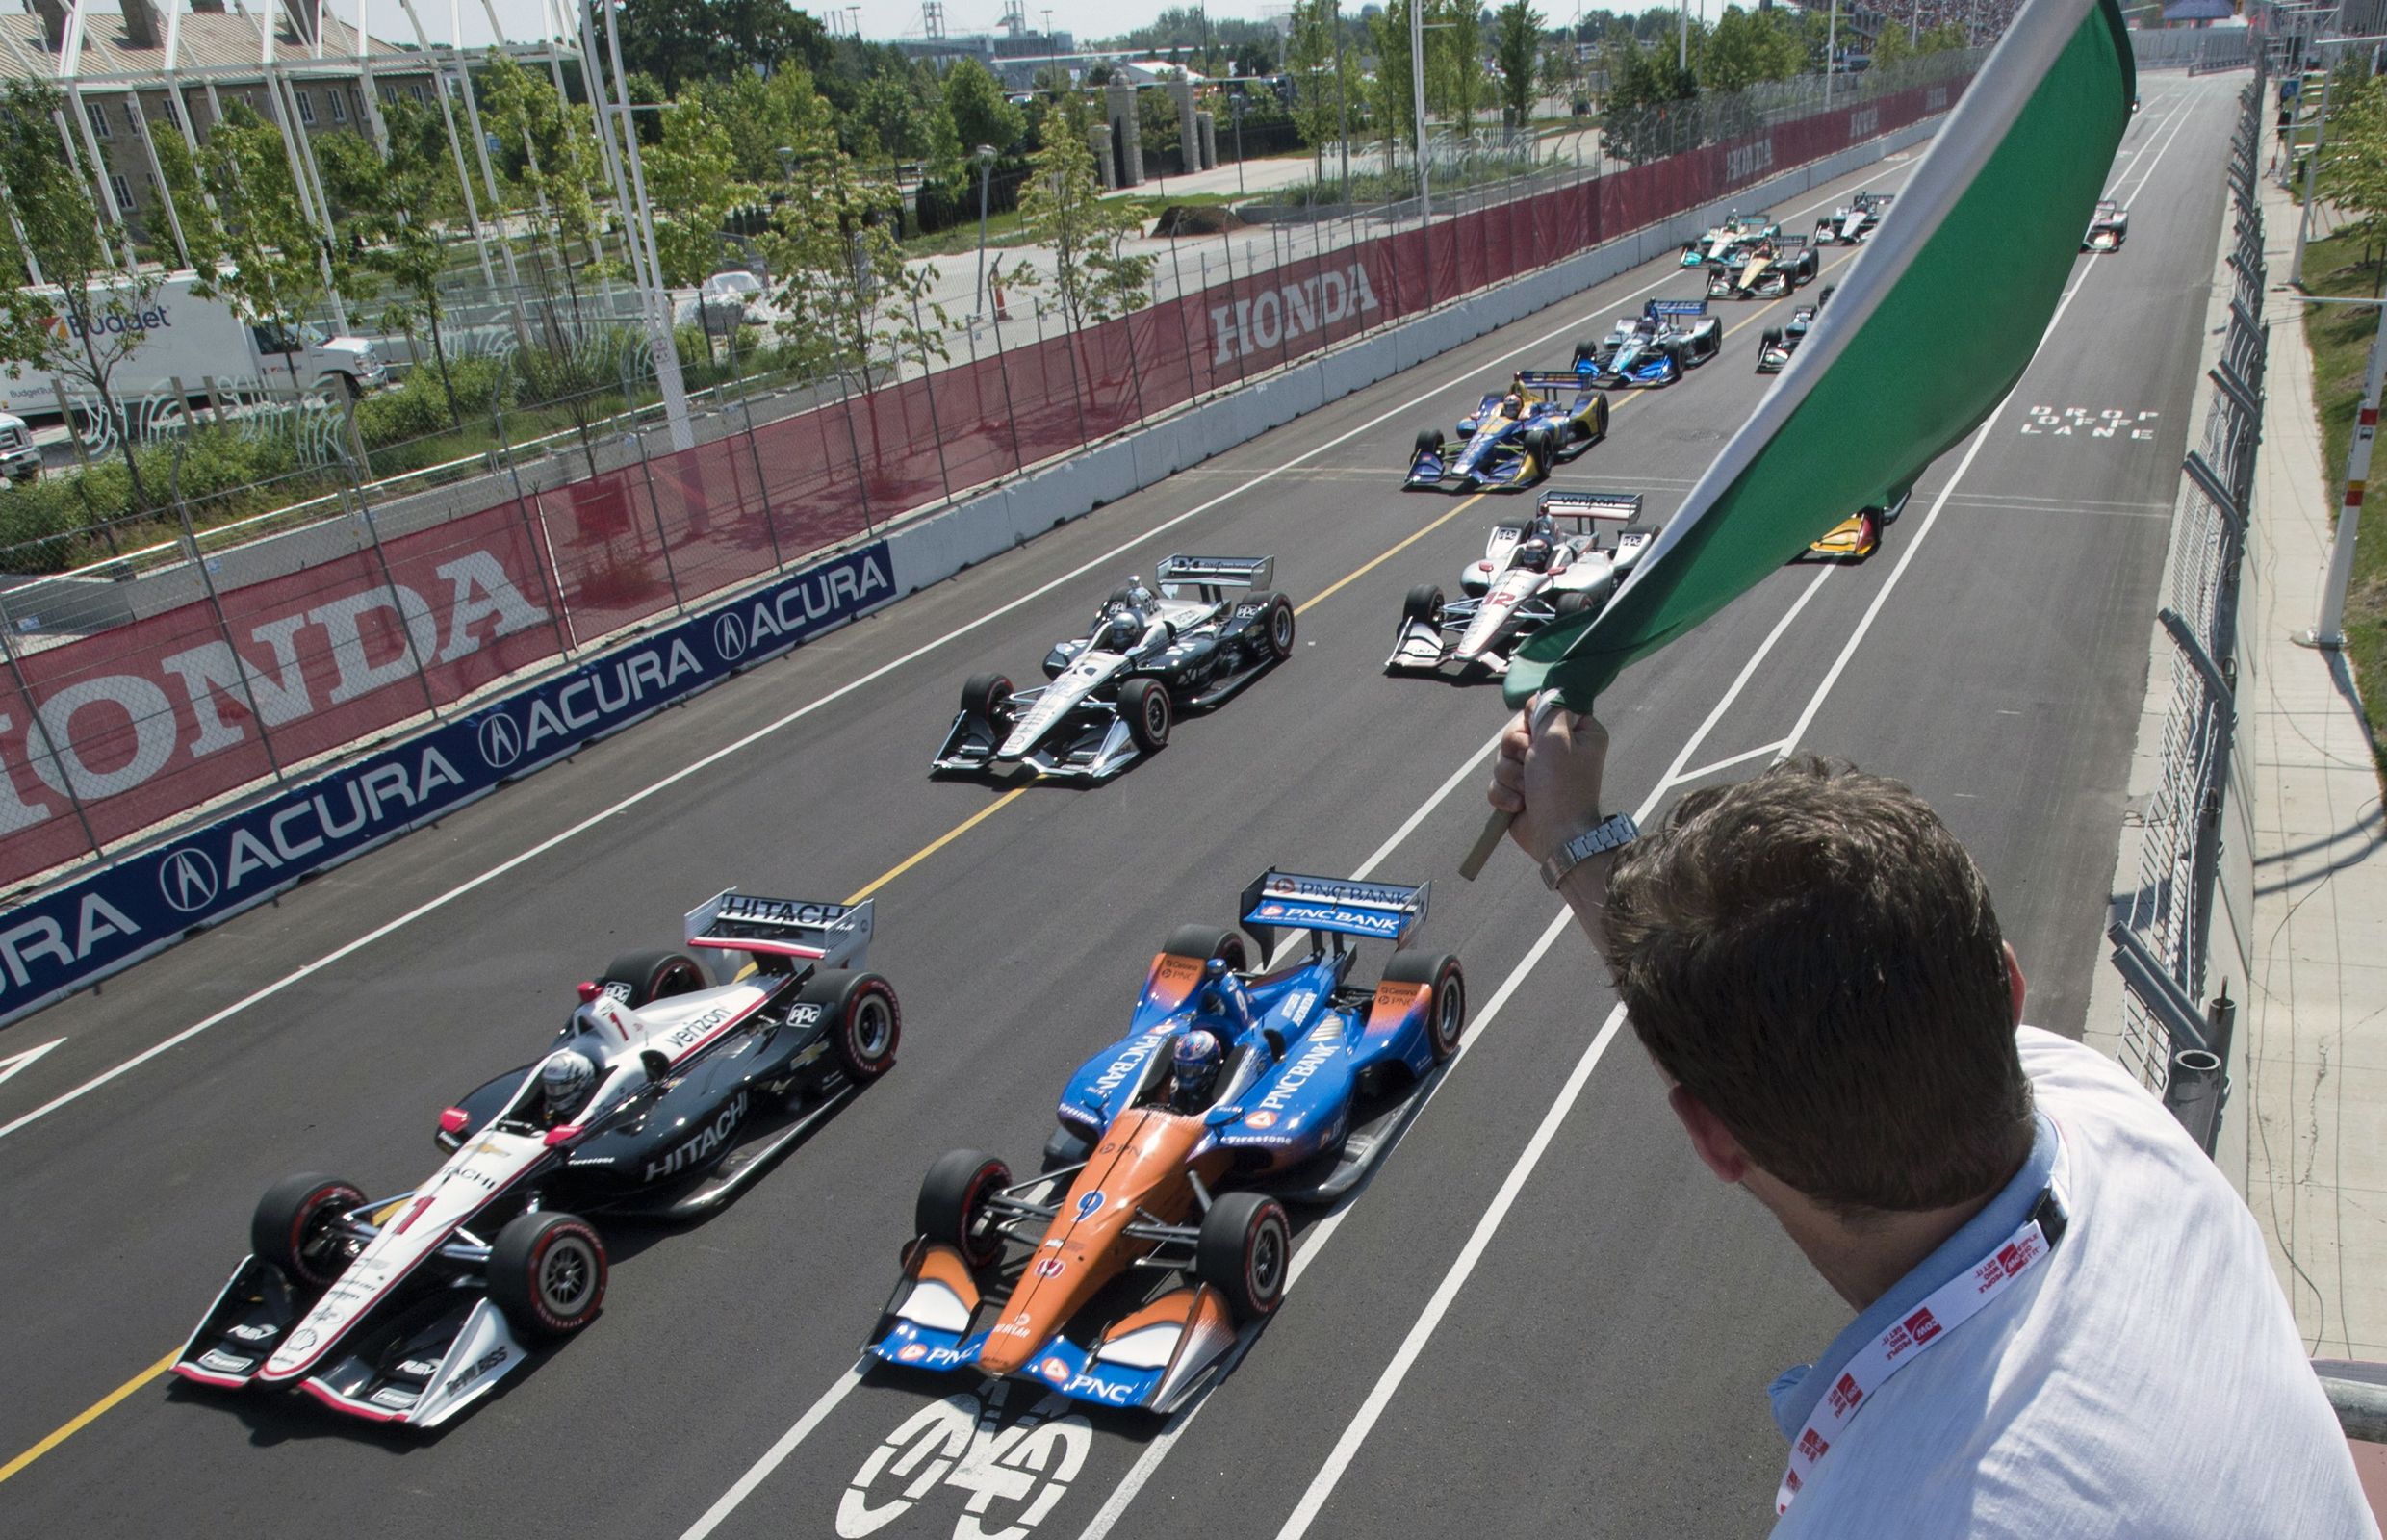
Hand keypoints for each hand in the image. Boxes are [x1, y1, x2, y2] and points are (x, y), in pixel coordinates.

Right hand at [1488, 700, 1610, 865]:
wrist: (1556, 835)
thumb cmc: (1561, 786)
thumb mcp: (1556, 736)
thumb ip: (1548, 708)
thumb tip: (1541, 696)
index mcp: (1578, 731)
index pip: (1542, 709)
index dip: (1530, 721)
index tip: (1535, 736)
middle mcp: (1559, 749)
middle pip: (1516, 732)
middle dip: (1515, 751)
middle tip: (1528, 763)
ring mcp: (1538, 771)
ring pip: (1503, 758)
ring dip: (1510, 775)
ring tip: (1526, 789)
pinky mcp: (1520, 791)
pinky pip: (1498, 782)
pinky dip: (1504, 794)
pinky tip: (1519, 804)